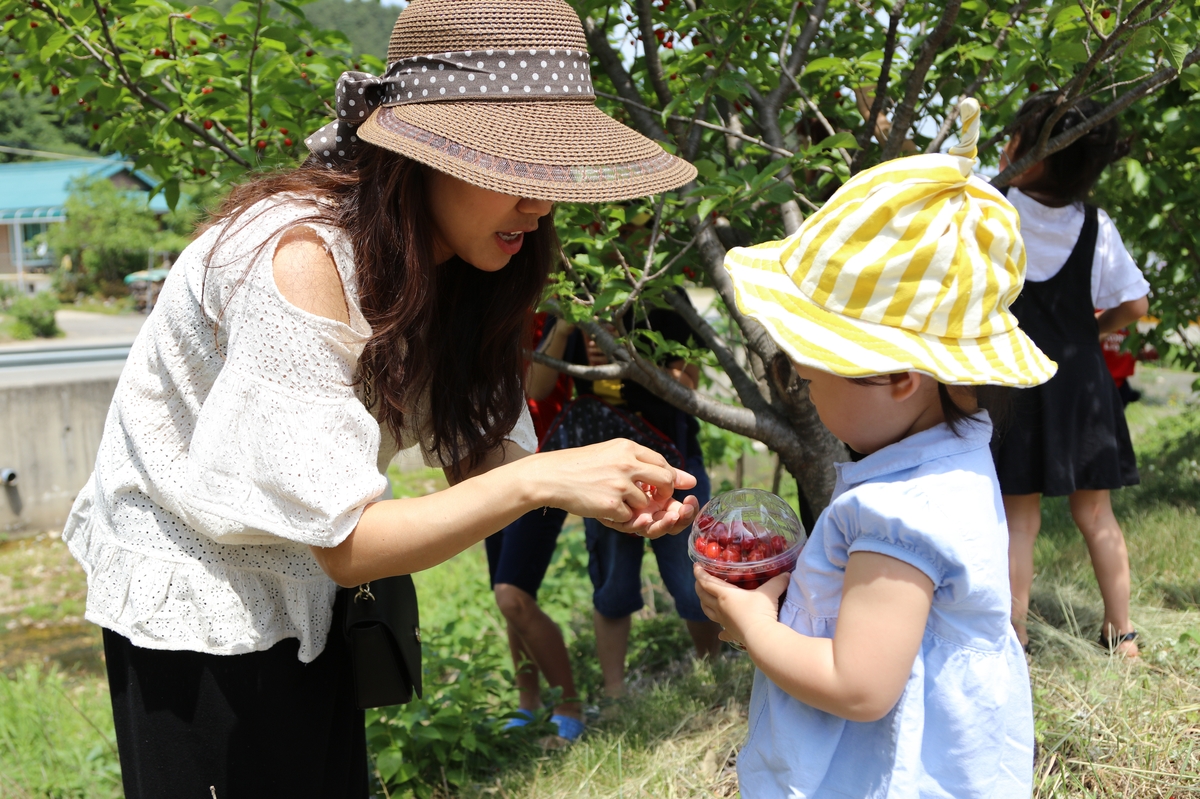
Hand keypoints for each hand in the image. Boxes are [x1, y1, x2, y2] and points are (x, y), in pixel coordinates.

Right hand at [519, 439, 697, 533]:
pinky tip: (603, 507)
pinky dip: (621, 518)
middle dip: (664, 496)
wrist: (552, 476)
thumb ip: (646, 464)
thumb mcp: (613, 454)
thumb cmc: (583, 466)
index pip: (663, 464)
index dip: (668, 479)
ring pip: (646, 504)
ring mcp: (619, 485)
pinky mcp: (611, 505)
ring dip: (636, 508)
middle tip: (651, 500)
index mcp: (628, 448)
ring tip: (613, 500)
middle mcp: (627, 464)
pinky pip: (629, 518)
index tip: (663, 488)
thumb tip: (689, 480)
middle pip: (665, 483)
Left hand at [694, 565, 789, 646]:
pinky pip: (723, 631)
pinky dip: (720, 631)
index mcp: (725, 595)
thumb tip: (787, 574)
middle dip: (699, 586)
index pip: (706, 582)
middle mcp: (720, 608)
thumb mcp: (770, 592)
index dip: (699, 573)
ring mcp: (724, 622)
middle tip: (699, 580)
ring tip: (705, 600)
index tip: (696, 567)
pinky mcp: (731, 633)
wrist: (762, 638)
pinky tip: (721, 634)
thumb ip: (778, 581)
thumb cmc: (762, 611)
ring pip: (707, 611)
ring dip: (704, 604)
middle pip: (703, 596)